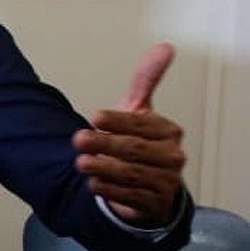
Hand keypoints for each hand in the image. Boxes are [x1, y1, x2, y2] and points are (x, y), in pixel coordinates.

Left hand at [73, 43, 186, 224]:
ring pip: (132, 174)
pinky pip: (131, 197)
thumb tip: (165, 46)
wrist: (148, 185)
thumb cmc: (140, 143)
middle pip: (134, 149)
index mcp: (168, 131)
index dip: (117, 120)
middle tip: (77, 139)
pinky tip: (93, 184)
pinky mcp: (154, 205)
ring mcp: (166, 182)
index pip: (141, 124)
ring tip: (81, 163)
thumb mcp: (140, 111)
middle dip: (104, 144)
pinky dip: (110, 191)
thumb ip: (146, 81)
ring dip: (103, 168)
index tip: (94, 117)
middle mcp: (172, 157)